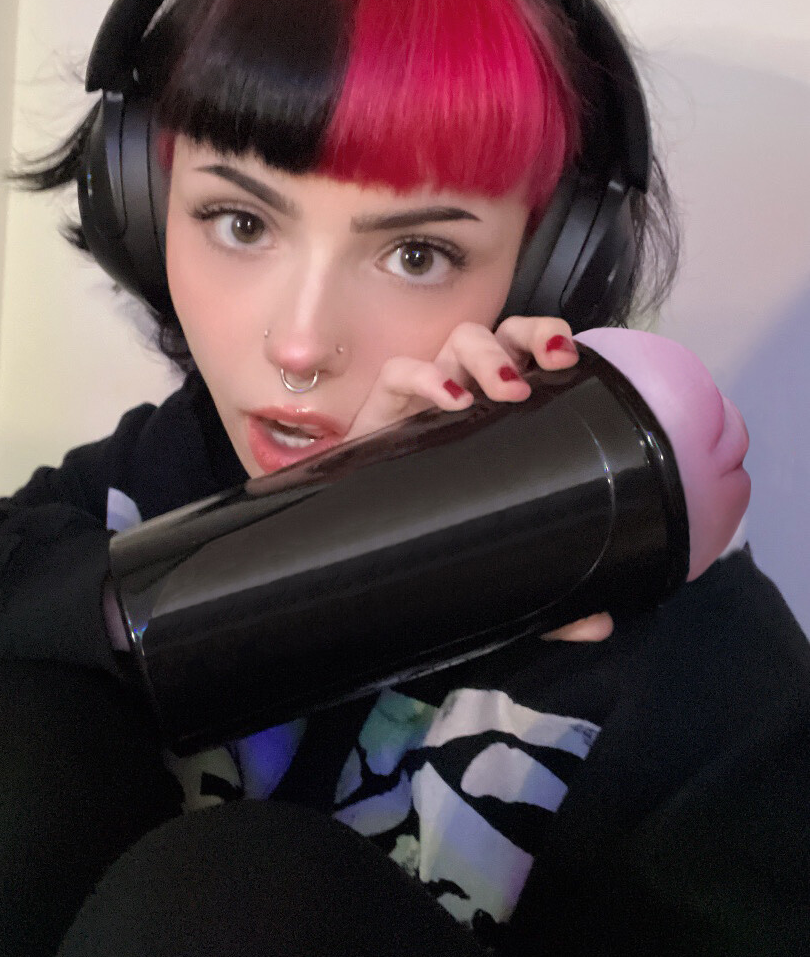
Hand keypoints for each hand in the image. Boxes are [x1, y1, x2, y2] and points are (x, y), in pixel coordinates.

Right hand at [345, 316, 612, 645]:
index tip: (571, 360)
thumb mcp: (497, 562)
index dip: (549, 341)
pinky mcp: (381, 411)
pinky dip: (426, 376)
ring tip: (504, 390)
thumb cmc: (434, 533)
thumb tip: (599, 623)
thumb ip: (549, 596)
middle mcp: (465, 390)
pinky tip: (448, 400)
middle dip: (525, 339)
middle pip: (500, 334)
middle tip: (541, 374)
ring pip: (457, 342)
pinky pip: (400, 374)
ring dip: (484, 356)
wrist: (357, 546)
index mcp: (499, 410)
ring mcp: (423, 395)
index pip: (529, 352)